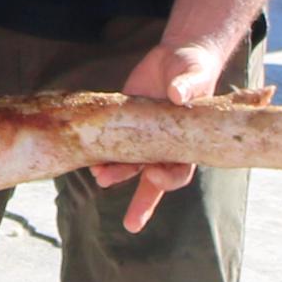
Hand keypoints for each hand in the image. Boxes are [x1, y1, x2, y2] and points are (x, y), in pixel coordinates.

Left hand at [84, 37, 230, 231]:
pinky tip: (87, 158)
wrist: (177, 57)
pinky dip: (101, 152)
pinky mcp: (126, 121)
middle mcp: (165, 145)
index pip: (180, 170)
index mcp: (186, 142)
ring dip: (115, 174)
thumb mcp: (194, 74)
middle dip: (142, 204)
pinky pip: (112, 142)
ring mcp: (144, 136)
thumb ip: (189, 85)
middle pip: (154, 181)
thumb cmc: (195, 68)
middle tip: (131, 224)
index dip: (169, 178)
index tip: (155, 177)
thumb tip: (177, 95)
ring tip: (100, 178)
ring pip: (130, 165)